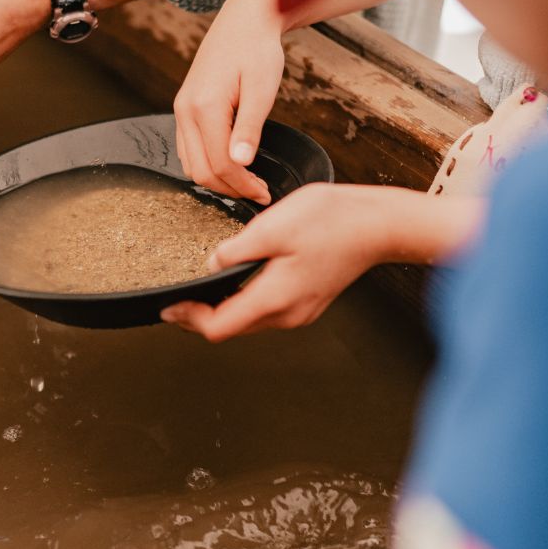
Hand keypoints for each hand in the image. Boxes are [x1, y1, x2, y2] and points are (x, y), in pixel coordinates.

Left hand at [162, 185, 481, 341]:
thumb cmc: (333, 221)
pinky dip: (246, 299)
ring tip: (203, 286)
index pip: (219, 327)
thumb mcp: (273, 226)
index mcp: (274, 299)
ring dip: (224, 307)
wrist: (379, 224)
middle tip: (179, 297)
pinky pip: (268, 308)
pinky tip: (239, 278)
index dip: (189, 319)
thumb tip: (211, 265)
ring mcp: (301, 310)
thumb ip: (236, 250)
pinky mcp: (309, 300)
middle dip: (202, 315)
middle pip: (232, 327)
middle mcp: (287, 314)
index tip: (168, 307)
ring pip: (250, 319)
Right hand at [174, 0, 284, 204]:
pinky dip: (207, 165)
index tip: (265, 193)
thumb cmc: (257, 50)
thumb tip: (241, 163)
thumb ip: (249, 128)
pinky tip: (231, 164)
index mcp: (204, 107)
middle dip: (230, 188)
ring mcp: (181, 110)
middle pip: (201, 170)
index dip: (243, 185)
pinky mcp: (185, 108)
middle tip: (259, 192)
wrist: (243, 21)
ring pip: (191, 164)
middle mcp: (185, 111)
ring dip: (218, 180)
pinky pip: (189, 149)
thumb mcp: (261, 88)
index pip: (220, 164)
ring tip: (248, 182)